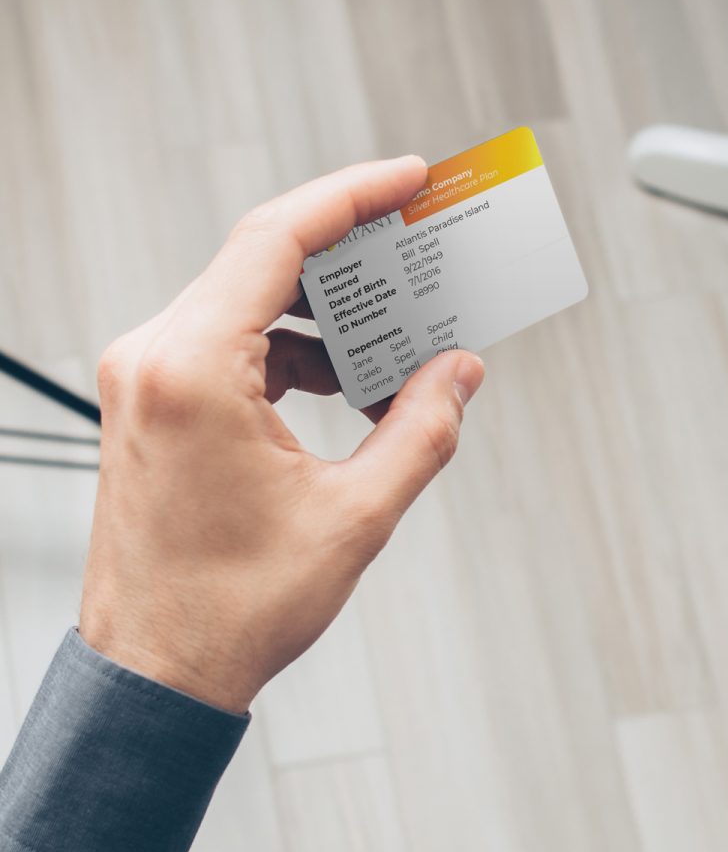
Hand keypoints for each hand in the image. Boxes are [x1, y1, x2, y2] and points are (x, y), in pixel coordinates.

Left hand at [80, 157, 485, 712]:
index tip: (411, 178)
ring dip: (328, 317)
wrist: (156, 673)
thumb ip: (420, 430)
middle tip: (422, 250)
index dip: (353, 195)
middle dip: (352, 255)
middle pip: (262, 261)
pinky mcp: (151, 405)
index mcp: (192, 368)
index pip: (276, 237)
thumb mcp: (354, 516)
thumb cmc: (234, 606)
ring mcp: (144, 379)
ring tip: (399, 344)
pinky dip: (296, 355)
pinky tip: (349, 387)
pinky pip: (233, 347)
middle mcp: (153, 356)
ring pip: (249, 304)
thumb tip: (460, 372)